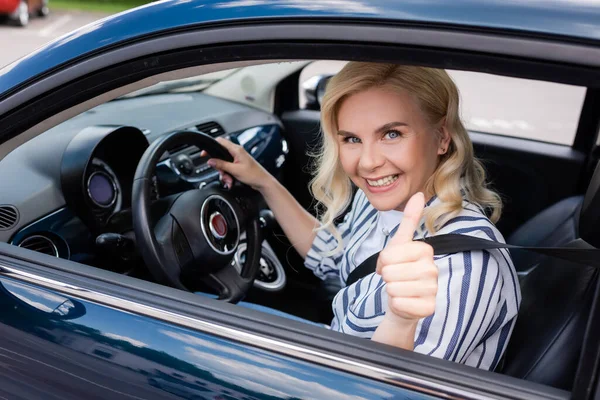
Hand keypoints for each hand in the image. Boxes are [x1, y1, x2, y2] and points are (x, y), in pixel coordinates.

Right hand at [201, 137, 272, 190]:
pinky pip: (228, 168)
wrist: (263, 182)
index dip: (210, 147)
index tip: (205, 154)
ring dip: (224, 173)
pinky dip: (228, 175)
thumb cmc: (253, 175)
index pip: (220, 142)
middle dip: (219, 167)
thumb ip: (221, 165)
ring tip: (229, 180)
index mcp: (236, 150)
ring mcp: (238, 159)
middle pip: (220, 155)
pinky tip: (231, 181)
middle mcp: (237, 152)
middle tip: (223, 173)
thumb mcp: (234, 170)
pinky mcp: (239, 165)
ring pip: (224, 164)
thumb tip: (211, 161)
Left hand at [377, 192, 437, 323]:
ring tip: (399, 288)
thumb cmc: (399, 270)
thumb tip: (419, 194)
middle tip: (395, 278)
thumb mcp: (399, 244)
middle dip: (387, 277)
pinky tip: (404, 301)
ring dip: (391, 290)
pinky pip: (399, 302)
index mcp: (425, 250)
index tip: (392, 264)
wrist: (402, 300)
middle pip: (390, 271)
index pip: (389, 255)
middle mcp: (433, 268)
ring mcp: (433, 289)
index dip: (383, 262)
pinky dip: (396, 303)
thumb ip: (409, 219)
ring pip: (394, 287)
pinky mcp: (429, 308)